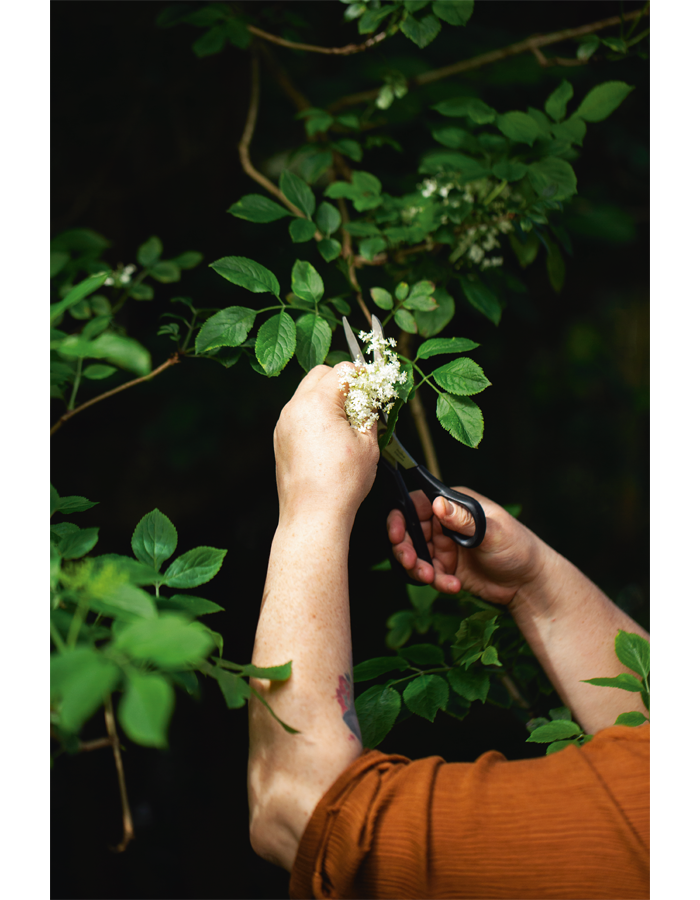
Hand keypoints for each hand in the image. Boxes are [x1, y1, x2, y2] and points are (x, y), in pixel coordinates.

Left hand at [274, 364, 378, 519]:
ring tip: (346, 420)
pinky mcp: (280, 438)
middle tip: (360, 399)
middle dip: (341, 381)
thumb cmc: (342, 482)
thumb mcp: (368, 443)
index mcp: (317, 403)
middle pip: (319, 374)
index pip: (342, 371)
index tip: (372, 384)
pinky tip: (329, 435)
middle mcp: (295, 407)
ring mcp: (284, 423)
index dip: (362, 374)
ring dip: (326, 397)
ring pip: (306, 393)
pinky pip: (298, 414)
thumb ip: (369, 413)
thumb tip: (370, 400)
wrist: (313, 513)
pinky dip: (313, 414)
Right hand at [387, 487, 552, 604]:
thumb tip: (437, 504)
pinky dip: (436, 582)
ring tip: (431, 579)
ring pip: (415, 555)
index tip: (397, 535)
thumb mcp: (492, 530)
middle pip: (409, 532)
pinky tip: (454, 587)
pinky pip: (429, 575)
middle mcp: (445, 524)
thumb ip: (464, 519)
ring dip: (417, 568)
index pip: (417, 504)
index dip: (401, 517)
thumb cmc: (518, 547)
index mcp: (454, 505)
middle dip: (405, 548)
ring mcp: (444, 547)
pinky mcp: (446, 569)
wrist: (529, 583)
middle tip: (410, 563)